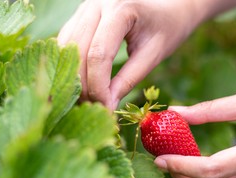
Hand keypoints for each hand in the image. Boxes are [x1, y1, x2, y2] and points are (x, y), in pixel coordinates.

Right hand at [58, 0, 235, 109]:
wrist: (169, 4)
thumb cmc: (168, 28)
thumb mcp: (153, 55)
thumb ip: (128, 79)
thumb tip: (106, 106)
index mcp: (121, 9)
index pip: (99, 54)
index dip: (98, 86)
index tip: (105, 108)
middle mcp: (97, 3)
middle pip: (77, 51)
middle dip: (83, 85)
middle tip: (94, 110)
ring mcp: (85, 7)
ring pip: (66, 48)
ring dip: (74, 78)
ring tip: (87, 101)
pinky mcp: (80, 15)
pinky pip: (67, 42)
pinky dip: (72, 66)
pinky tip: (81, 84)